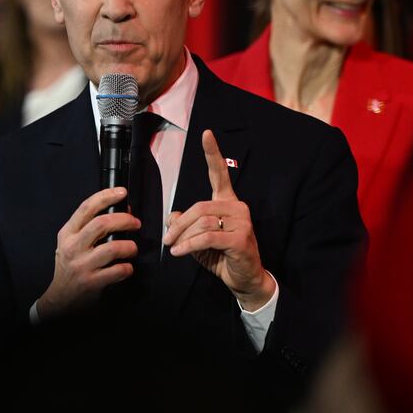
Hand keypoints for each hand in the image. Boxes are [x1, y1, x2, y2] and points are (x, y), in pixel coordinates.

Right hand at [36, 187, 139, 319]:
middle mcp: (72, 247)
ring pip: (113, 247)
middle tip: (135, 223)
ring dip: (130, 247)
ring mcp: (82, 265)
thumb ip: (91, 228)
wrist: (60, 299)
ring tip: (132, 249)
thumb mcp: (72, 243)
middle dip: (125, 220)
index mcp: (67, 234)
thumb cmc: (70, 267)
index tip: (122, 192)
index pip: (86, 208)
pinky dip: (128, 268)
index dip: (106, 196)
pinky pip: (118, 270)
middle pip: (102, 223)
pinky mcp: (91, 282)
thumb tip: (122, 211)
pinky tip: (127, 268)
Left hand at [162, 130, 274, 310]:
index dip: (212, 153)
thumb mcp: (199, 240)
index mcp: (228, 202)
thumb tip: (171, 217)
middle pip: (199, 206)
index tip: (206, 134)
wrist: (244, 279)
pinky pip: (208, 237)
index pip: (220, 173)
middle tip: (167, 239)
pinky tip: (180, 252)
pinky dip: (190, 245)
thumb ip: (186, 225)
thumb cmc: (223, 257)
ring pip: (202, 221)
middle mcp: (237, 207)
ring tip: (175, 248)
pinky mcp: (240, 238)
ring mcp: (242, 222)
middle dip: (179, 224)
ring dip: (183, 237)